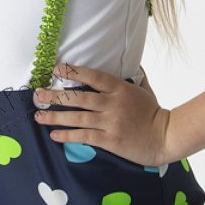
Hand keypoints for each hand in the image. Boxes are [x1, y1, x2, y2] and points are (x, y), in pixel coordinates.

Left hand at [33, 62, 171, 166]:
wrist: (166, 137)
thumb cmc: (155, 113)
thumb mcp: (145, 91)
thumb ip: (136, 78)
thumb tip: (133, 64)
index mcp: (120, 89)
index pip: (93, 76)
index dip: (73, 71)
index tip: (56, 69)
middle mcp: (113, 104)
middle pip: (78, 97)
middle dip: (55, 96)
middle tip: (38, 94)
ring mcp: (110, 122)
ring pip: (77, 117)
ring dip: (55, 117)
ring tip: (38, 116)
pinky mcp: (110, 140)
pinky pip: (84, 136)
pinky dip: (68, 135)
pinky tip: (54, 135)